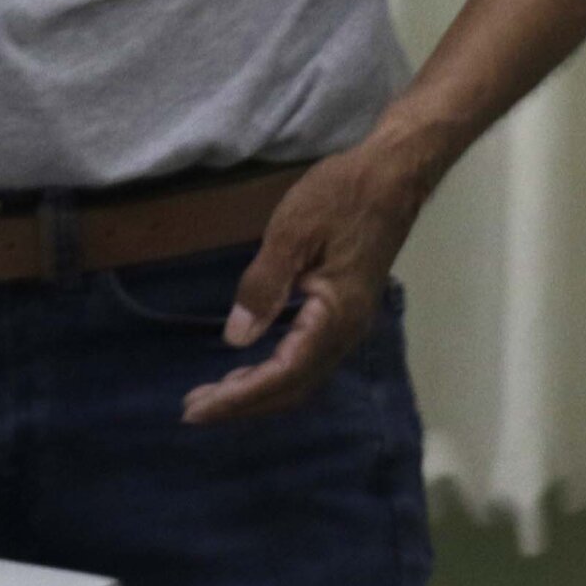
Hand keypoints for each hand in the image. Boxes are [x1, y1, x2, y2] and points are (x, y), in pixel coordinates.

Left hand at [183, 138, 431, 425]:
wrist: (393, 175)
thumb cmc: (342, 195)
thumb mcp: (293, 232)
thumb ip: (264, 286)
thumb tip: (236, 339)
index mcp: (335, 317)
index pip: (281, 374)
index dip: (238, 397)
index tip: (196, 409)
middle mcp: (346, 332)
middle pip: (292, 388)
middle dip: (242, 403)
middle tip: (192, 410)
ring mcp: (349, 325)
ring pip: (301, 378)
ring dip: (258, 391)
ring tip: (215, 396)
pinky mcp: (345, 313)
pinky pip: (307, 360)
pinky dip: (275, 372)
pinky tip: (251, 367)